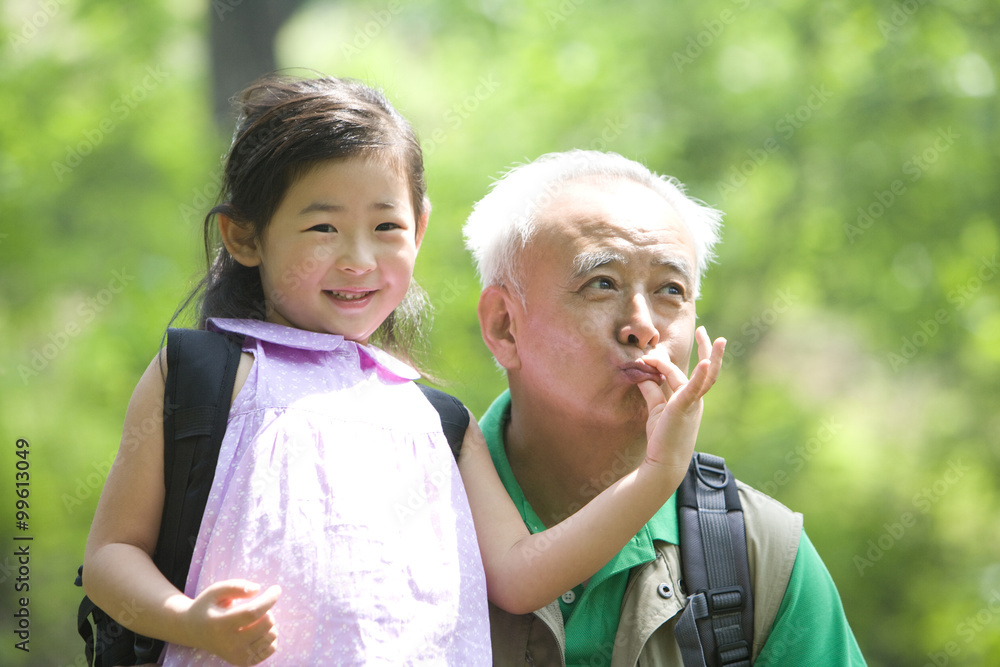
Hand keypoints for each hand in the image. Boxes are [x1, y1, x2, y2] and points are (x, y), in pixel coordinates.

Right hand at [183, 579, 281, 665]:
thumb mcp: (216, 591)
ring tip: (254, 620)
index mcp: (221, 625)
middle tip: (255, 606)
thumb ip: (235, 586)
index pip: (252, 612)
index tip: (276, 588)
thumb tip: (257, 589)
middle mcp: (229, 644)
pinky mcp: (244, 662)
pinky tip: (257, 631)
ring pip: (272, 636)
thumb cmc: (208, 607)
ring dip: (269, 623)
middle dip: (267, 609)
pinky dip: (270, 636)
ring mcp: (238, 656)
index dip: (269, 599)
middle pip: (266, 624)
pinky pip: (271, 648)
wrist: (194, 631)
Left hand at [635, 326, 725, 475]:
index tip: (651, 355)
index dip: (664, 363)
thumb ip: (651, 391)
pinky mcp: (685, 408)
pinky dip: (700, 375)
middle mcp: (696, 399)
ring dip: (711, 356)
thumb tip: (642, 374)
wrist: (663, 462)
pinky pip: (694, 389)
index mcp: (690, 399)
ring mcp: (693, 404)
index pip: (679, 373)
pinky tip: (704, 362)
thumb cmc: (662, 438)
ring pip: (705, 377)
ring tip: (718, 340)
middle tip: (704, 330)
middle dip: (707, 349)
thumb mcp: (656, 409)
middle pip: (706, 370)